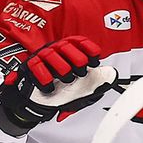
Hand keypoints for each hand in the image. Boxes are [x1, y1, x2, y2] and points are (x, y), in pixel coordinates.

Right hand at [0, 36, 117, 136]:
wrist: (41, 101)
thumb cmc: (63, 91)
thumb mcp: (84, 86)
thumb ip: (98, 80)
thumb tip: (112, 74)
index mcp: (69, 51)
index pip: (78, 41)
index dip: (88, 48)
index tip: (95, 59)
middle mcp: (55, 51)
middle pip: (66, 45)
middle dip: (77, 59)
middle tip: (81, 72)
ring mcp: (42, 57)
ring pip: (51, 54)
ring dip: (62, 68)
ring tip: (67, 79)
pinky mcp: (30, 67)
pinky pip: (37, 67)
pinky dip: (46, 78)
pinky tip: (51, 86)